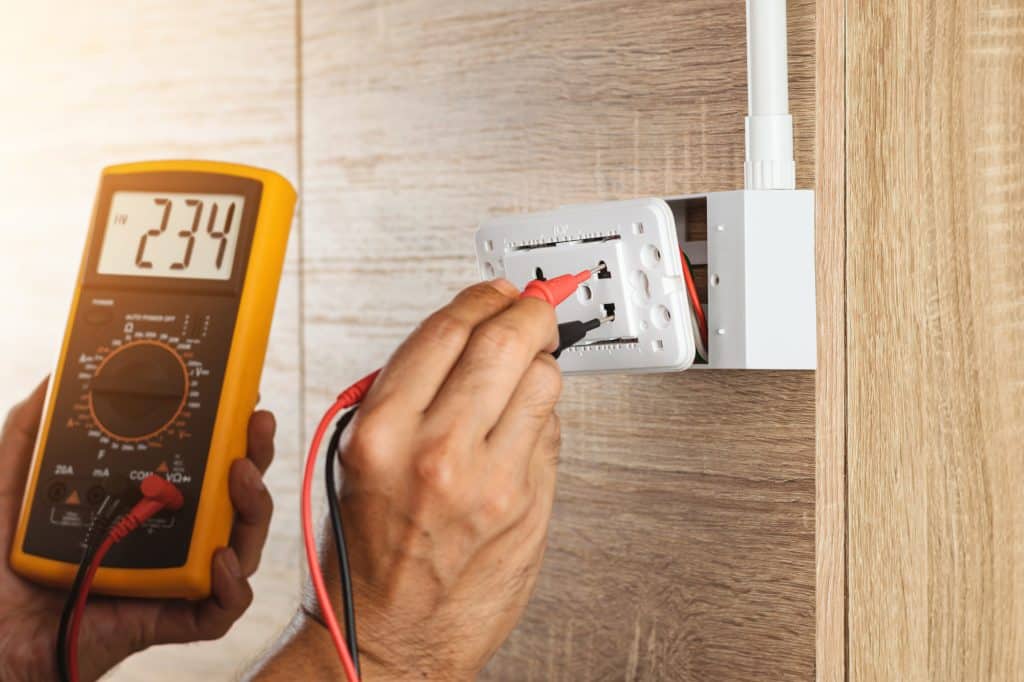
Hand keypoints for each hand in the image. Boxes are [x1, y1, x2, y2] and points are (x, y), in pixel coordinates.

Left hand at [0, 378, 276, 681]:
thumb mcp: (9, 487)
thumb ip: (29, 433)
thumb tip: (57, 375)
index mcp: (140, 502)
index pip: (200, 464)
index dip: (228, 432)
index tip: (239, 398)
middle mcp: (164, 536)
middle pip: (232, 498)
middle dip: (255, 458)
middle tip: (256, 426)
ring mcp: (169, 578)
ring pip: (241, 546)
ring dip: (253, 511)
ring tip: (241, 479)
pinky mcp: (165, 621)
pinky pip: (220, 609)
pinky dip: (232, 586)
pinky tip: (219, 560)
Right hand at [311, 279, 562, 678]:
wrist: (388, 634)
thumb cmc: (368, 548)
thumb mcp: (356, 456)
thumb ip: (408, 390)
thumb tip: (467, 333)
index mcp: (382, 433)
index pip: (445, 331)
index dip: (479, 297)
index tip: (495, 290)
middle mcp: (438, 454)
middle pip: (505, 342)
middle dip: (528, 311)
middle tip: (532, 306)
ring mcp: (492, 483)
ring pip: (544, 380)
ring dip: (539, 365)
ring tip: (521, 375)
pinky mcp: (530, 508)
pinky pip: (552, 432)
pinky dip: (540, 418)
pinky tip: (517, 430)